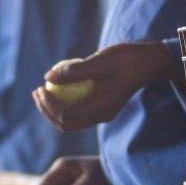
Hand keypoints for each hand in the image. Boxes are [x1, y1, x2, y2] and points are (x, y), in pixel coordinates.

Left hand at [32, 43, 174, 132]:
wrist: (150, 63)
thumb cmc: (127, 59)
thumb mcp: (100, 61)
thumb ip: (74, 71)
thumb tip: (47, 77)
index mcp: (100, 110)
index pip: (65, 117)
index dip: (49, 105)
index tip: (40, 88)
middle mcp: (100, 117)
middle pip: (64, 124)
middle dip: (46, 110)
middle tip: (36, 92)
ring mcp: (101, 114)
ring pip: (70, 121)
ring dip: (52, 109)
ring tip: (41, 92)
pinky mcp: (101, 107)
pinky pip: (77, 112)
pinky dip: (63, 104)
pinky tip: (56, 88)